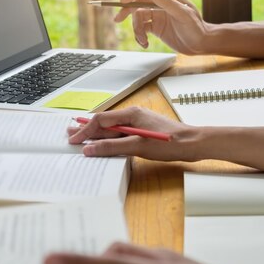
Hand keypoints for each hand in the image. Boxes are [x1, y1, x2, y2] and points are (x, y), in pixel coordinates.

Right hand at [67, 107, 200, 160]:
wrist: (193, 144)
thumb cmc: (171, 142)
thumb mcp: (138, 146)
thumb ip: (113, 147)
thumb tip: (91, 149)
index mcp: (131, 114)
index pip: (101, 120)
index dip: (85, 130)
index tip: (74, 140)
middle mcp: (133, 116)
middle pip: (105, 123)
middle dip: (87, 130)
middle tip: (69, 136)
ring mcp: (138, 124)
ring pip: (112, 130)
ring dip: (97, 136)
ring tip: (81, 139)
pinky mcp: (143, 133)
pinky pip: (121, 135)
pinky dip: (109, 140)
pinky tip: (103, 145)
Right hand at [114, 0, 211, 53]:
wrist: (201, 44)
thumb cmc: (196, 29)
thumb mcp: (183, 15)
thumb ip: (167, 3)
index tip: (122, 1)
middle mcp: (161, 5)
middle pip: (138, 3)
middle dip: (127, 11)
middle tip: (117, 19)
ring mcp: (158, 16)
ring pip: (138, 18)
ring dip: (136, 30)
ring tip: (142, 41)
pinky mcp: (156, 28)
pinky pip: (142, 29)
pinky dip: (140, 36)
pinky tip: (144, 44)